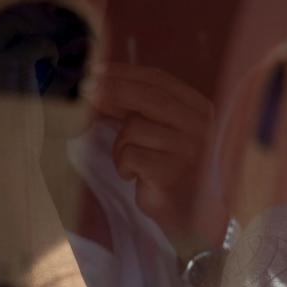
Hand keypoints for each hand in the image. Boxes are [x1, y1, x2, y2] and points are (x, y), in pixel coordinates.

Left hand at [94, 63, 225, 259]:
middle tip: (85, 92)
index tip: (96, 71)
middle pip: (146, 97)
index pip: (159, 80)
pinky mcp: (173, 172)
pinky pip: (130, 155)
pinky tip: (135, 176)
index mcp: (201, 109)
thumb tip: (99, 85)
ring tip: (132, 162)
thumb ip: (141, 108)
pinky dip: (124, 166)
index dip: (124, 73)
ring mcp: (189, 148)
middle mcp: (200, 125)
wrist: (196, 216)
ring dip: (121, 146)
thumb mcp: (164, 131)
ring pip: (134, 129)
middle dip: (111, 92)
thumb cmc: (175, 169)